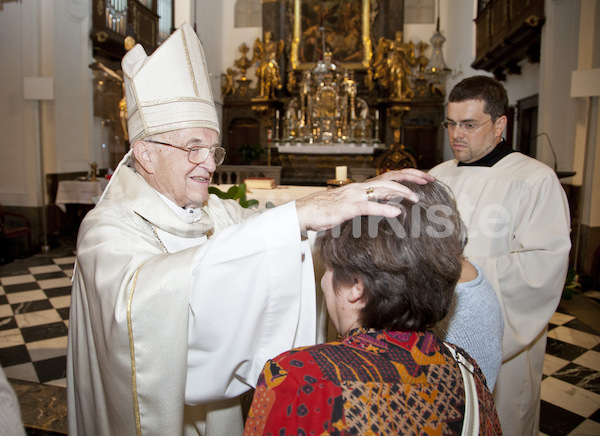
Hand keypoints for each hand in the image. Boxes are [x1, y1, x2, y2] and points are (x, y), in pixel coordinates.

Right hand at [296, 169, 432, 231]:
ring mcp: (353, 196)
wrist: (304, 212)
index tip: (425, 178)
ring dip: (401, 193)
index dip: (408, 175)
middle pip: (390, 178)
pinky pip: (368, 207)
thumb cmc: (326, 212)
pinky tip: (397, 214)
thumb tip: (385, 211)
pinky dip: (384, 209)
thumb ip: (367, 206)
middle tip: (430, 181)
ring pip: (382, 189)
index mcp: (362, 187)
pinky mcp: (346, 208)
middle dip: (411, 178)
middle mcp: (360, 187)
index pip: (389, 176)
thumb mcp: (351, 207)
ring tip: (417, 199)